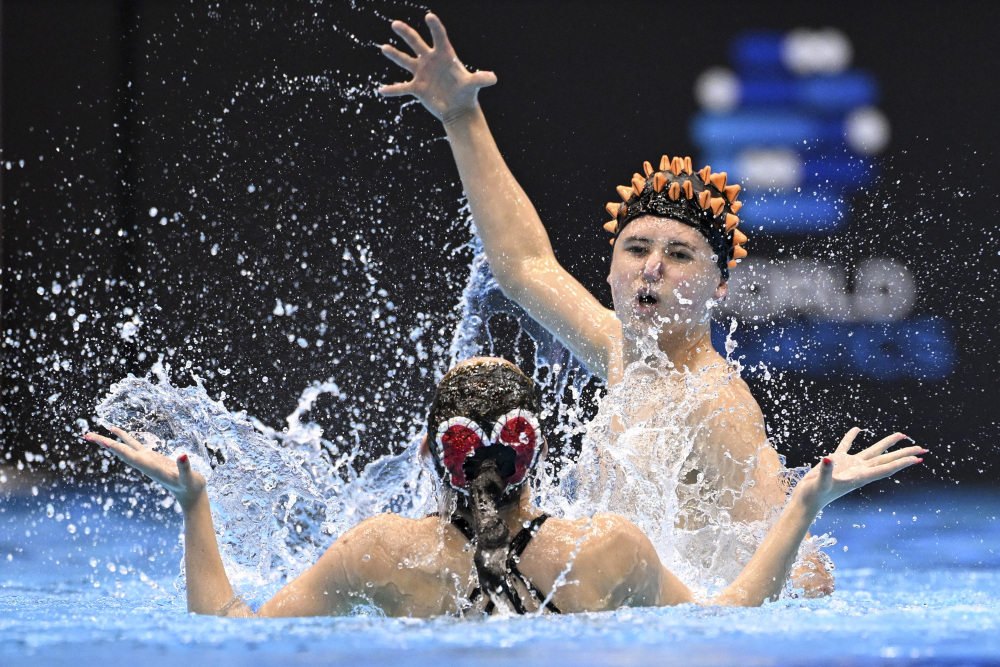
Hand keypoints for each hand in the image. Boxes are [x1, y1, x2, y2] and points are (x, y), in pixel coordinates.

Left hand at [85, 427, 206, 510]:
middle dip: (104, 444)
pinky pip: (133, 445)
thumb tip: (183, 455)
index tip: (105, 442)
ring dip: (108, 441)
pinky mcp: (151, 457)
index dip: (119, 449)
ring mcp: (146, 460)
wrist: (190, 494)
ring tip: (91, 434)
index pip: (131, 457)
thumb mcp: (190, 479)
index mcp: (151, 468)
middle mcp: (144, 464)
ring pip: (123, 448)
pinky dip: (123, 438)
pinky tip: (115, 431)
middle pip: (120, 452)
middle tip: (86, 435)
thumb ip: (185, 468)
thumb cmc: (191, 486)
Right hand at [378, 13, 496, 123]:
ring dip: (394, 55)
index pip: (439, 37)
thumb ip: (481, 79)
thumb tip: (493, 78)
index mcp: (445, 55)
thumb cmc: (466, 93)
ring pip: (405, 61)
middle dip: (406, 33)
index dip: (435, 27)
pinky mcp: (417, 88)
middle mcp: (430, 60)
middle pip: (416, 43)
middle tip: (395, 24)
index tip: (429, 17)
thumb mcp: (473, 85)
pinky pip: (402, 88)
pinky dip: (393, 90)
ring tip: (384, 48)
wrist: (458, 108)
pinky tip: (382, 90)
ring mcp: (421, 73)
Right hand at [793, 427, 924, 512]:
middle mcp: (859, 470)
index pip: (885, 469)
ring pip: (874, 451)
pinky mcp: (837, 460)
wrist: (806, 499)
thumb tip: (828, 458)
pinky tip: (858, 429)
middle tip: (923, 449)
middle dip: (904, 454)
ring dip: (888, 444)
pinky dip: (852, 436)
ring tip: (902, 435)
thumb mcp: (820, 484)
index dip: (901, 463)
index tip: (917, 459)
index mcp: (859, 477)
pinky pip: (847, 445)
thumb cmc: (814, 494)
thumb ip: (826, 472)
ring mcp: (850, 465)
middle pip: (886, 460)